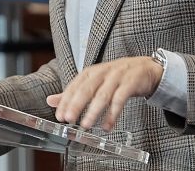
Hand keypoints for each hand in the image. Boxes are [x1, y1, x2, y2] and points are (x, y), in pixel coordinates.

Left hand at [46, 56, 163, 130]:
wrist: (145, 69)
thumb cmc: (115, 77)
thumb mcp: (93, 82)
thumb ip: (73, 92)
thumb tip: (50, 101)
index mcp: (89, 73)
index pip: (74, 87)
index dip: (66, 101)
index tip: (59, 116)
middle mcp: (101, 73)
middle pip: (86, 89)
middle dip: (76, 105)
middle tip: (68, 120)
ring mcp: (116, 77)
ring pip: (102, 95)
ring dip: (93, 111)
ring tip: (86, 126)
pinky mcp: (130, 83)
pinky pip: (120, 99)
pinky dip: (113, 114)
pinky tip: (107, 126)